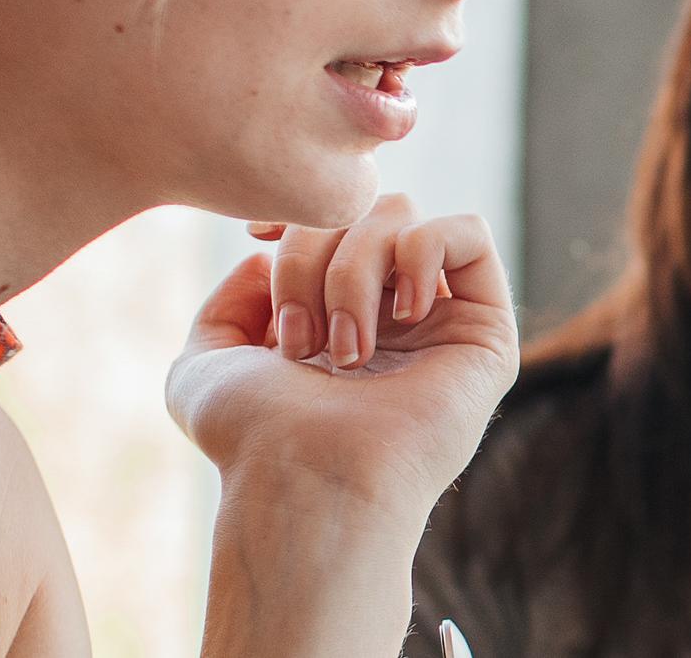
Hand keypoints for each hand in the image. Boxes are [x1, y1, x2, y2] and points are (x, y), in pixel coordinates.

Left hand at [165, 194, 520, 514]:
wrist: (303, 480)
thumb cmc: (252, 438)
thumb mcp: (205, 362)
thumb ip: (230, 301)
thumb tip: (271, 254)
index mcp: (332, 319)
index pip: (329, 224)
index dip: (296, 216)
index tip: (259, 238)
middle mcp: (388, 316)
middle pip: (356, 210)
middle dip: (310, 258)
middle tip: (298, 340)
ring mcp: (438, 322)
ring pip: (403, 216)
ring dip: (354, 269)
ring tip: (343, 349)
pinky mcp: (486, 331)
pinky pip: (469, 234)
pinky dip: (422, 251)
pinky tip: (401, 312)